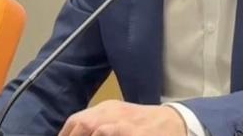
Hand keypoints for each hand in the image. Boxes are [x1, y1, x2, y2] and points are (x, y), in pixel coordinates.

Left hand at [58, 100, 186, 135]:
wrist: (177, 122)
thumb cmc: (147, 125)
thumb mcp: (122, 121)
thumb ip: (101, 127)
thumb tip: (79, 132)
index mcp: (107, 108)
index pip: (75, 121)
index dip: (65, 135)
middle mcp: (112, 112)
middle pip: (81, 123)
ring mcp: (123, 122)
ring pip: (94, 128)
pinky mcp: (135, 131)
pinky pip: (109, 132)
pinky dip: (101, 134)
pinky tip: (101, 135)